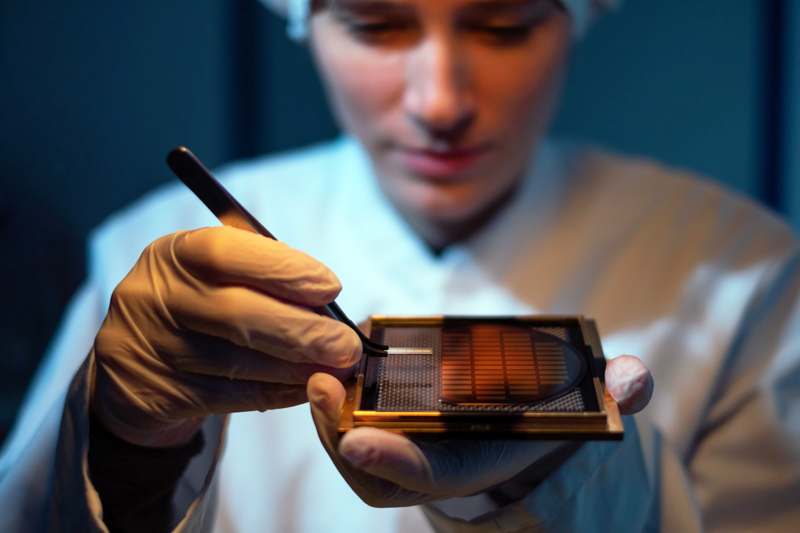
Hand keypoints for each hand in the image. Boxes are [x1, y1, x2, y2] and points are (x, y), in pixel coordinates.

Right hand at [91, 226, 361, 446]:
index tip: (330, 287)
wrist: (135, 359)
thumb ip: (263, 274)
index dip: (285, 270)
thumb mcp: (215, 272)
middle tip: (346, 345)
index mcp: (175, 254)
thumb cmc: (199, 302)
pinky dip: (279, 392)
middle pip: (237, 314)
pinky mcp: (161, 394)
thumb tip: (326, 298)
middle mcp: (156, 297)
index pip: (227, 253)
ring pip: (239, 363)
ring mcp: (154, 349)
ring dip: (298, 367)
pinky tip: (307, 387)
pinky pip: (233, 396)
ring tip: (336, 367)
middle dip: (304, 331)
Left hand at [308, 354, 653, 506]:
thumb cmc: (556, 411)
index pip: (432, 474)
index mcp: (480, 461)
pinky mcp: (395, 427)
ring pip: (355, 453)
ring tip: (316, 376)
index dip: (394, 461)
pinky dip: (333, 408)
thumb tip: (635, 381)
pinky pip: (352, 430)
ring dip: (328, 421)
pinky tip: (325, 370)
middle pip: (377, 470)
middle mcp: (440, 463)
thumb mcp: (592, 401)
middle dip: (342, 434)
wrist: (531, 423)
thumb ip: (618, 393)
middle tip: (322, 386)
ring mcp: (412, 450)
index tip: (355, 435)